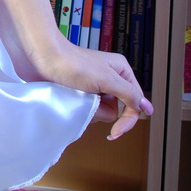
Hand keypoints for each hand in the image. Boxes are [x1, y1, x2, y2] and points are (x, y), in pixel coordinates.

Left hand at [29, 35, 152, 140]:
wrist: (42, 57)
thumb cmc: (72, 63)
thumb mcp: (106, 79)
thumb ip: (129, 95)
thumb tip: (149, 109)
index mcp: (120, 71)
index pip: (135, 103)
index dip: (127, 120)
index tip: (115, 133)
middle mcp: (109, 78)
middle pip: (116, 109)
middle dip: (103, 111)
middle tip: (89, 100)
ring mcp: (93, 86)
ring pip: (101, 111)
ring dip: (90, 110)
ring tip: (77, 96)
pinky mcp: (79, 92)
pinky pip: (87, 110)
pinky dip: (81, 109)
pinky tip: (71, 100)